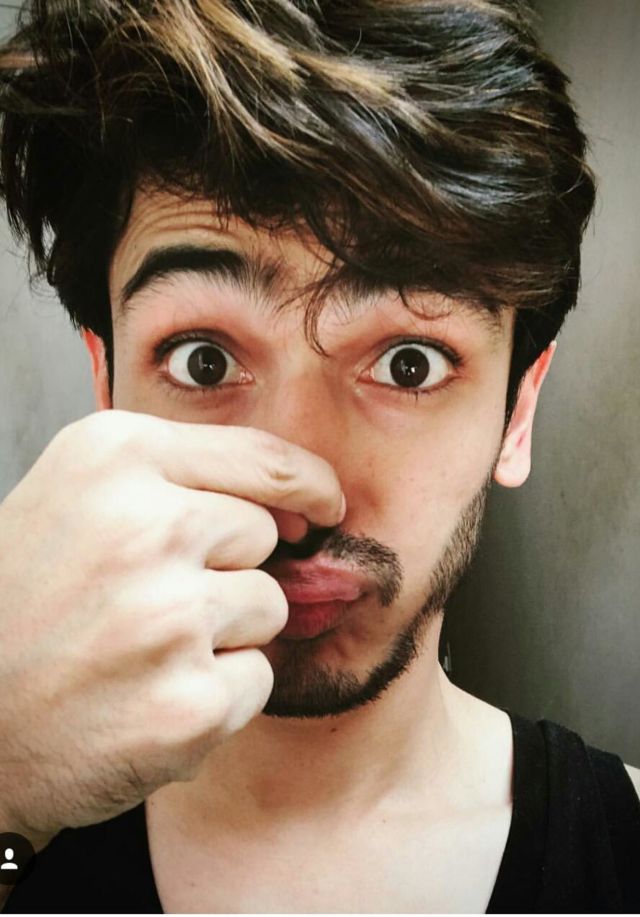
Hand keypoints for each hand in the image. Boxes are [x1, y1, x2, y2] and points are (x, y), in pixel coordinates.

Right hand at [0, 410, 343, 847]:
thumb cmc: (19, 607)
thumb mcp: (77, 498)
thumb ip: (179, 480)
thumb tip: (294, 505)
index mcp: (112, 456)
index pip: (265, 457)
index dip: (307, 485)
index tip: (321, 505)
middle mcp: (143, 526)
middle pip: (264, 535)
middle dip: (228, 568)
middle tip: (148, 601)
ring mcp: (167, 617)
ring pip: (268, 607)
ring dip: (224, 632)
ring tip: (141, 650)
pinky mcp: (189, 704)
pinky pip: (257, 679)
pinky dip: (218, 694)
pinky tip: (147, 697)